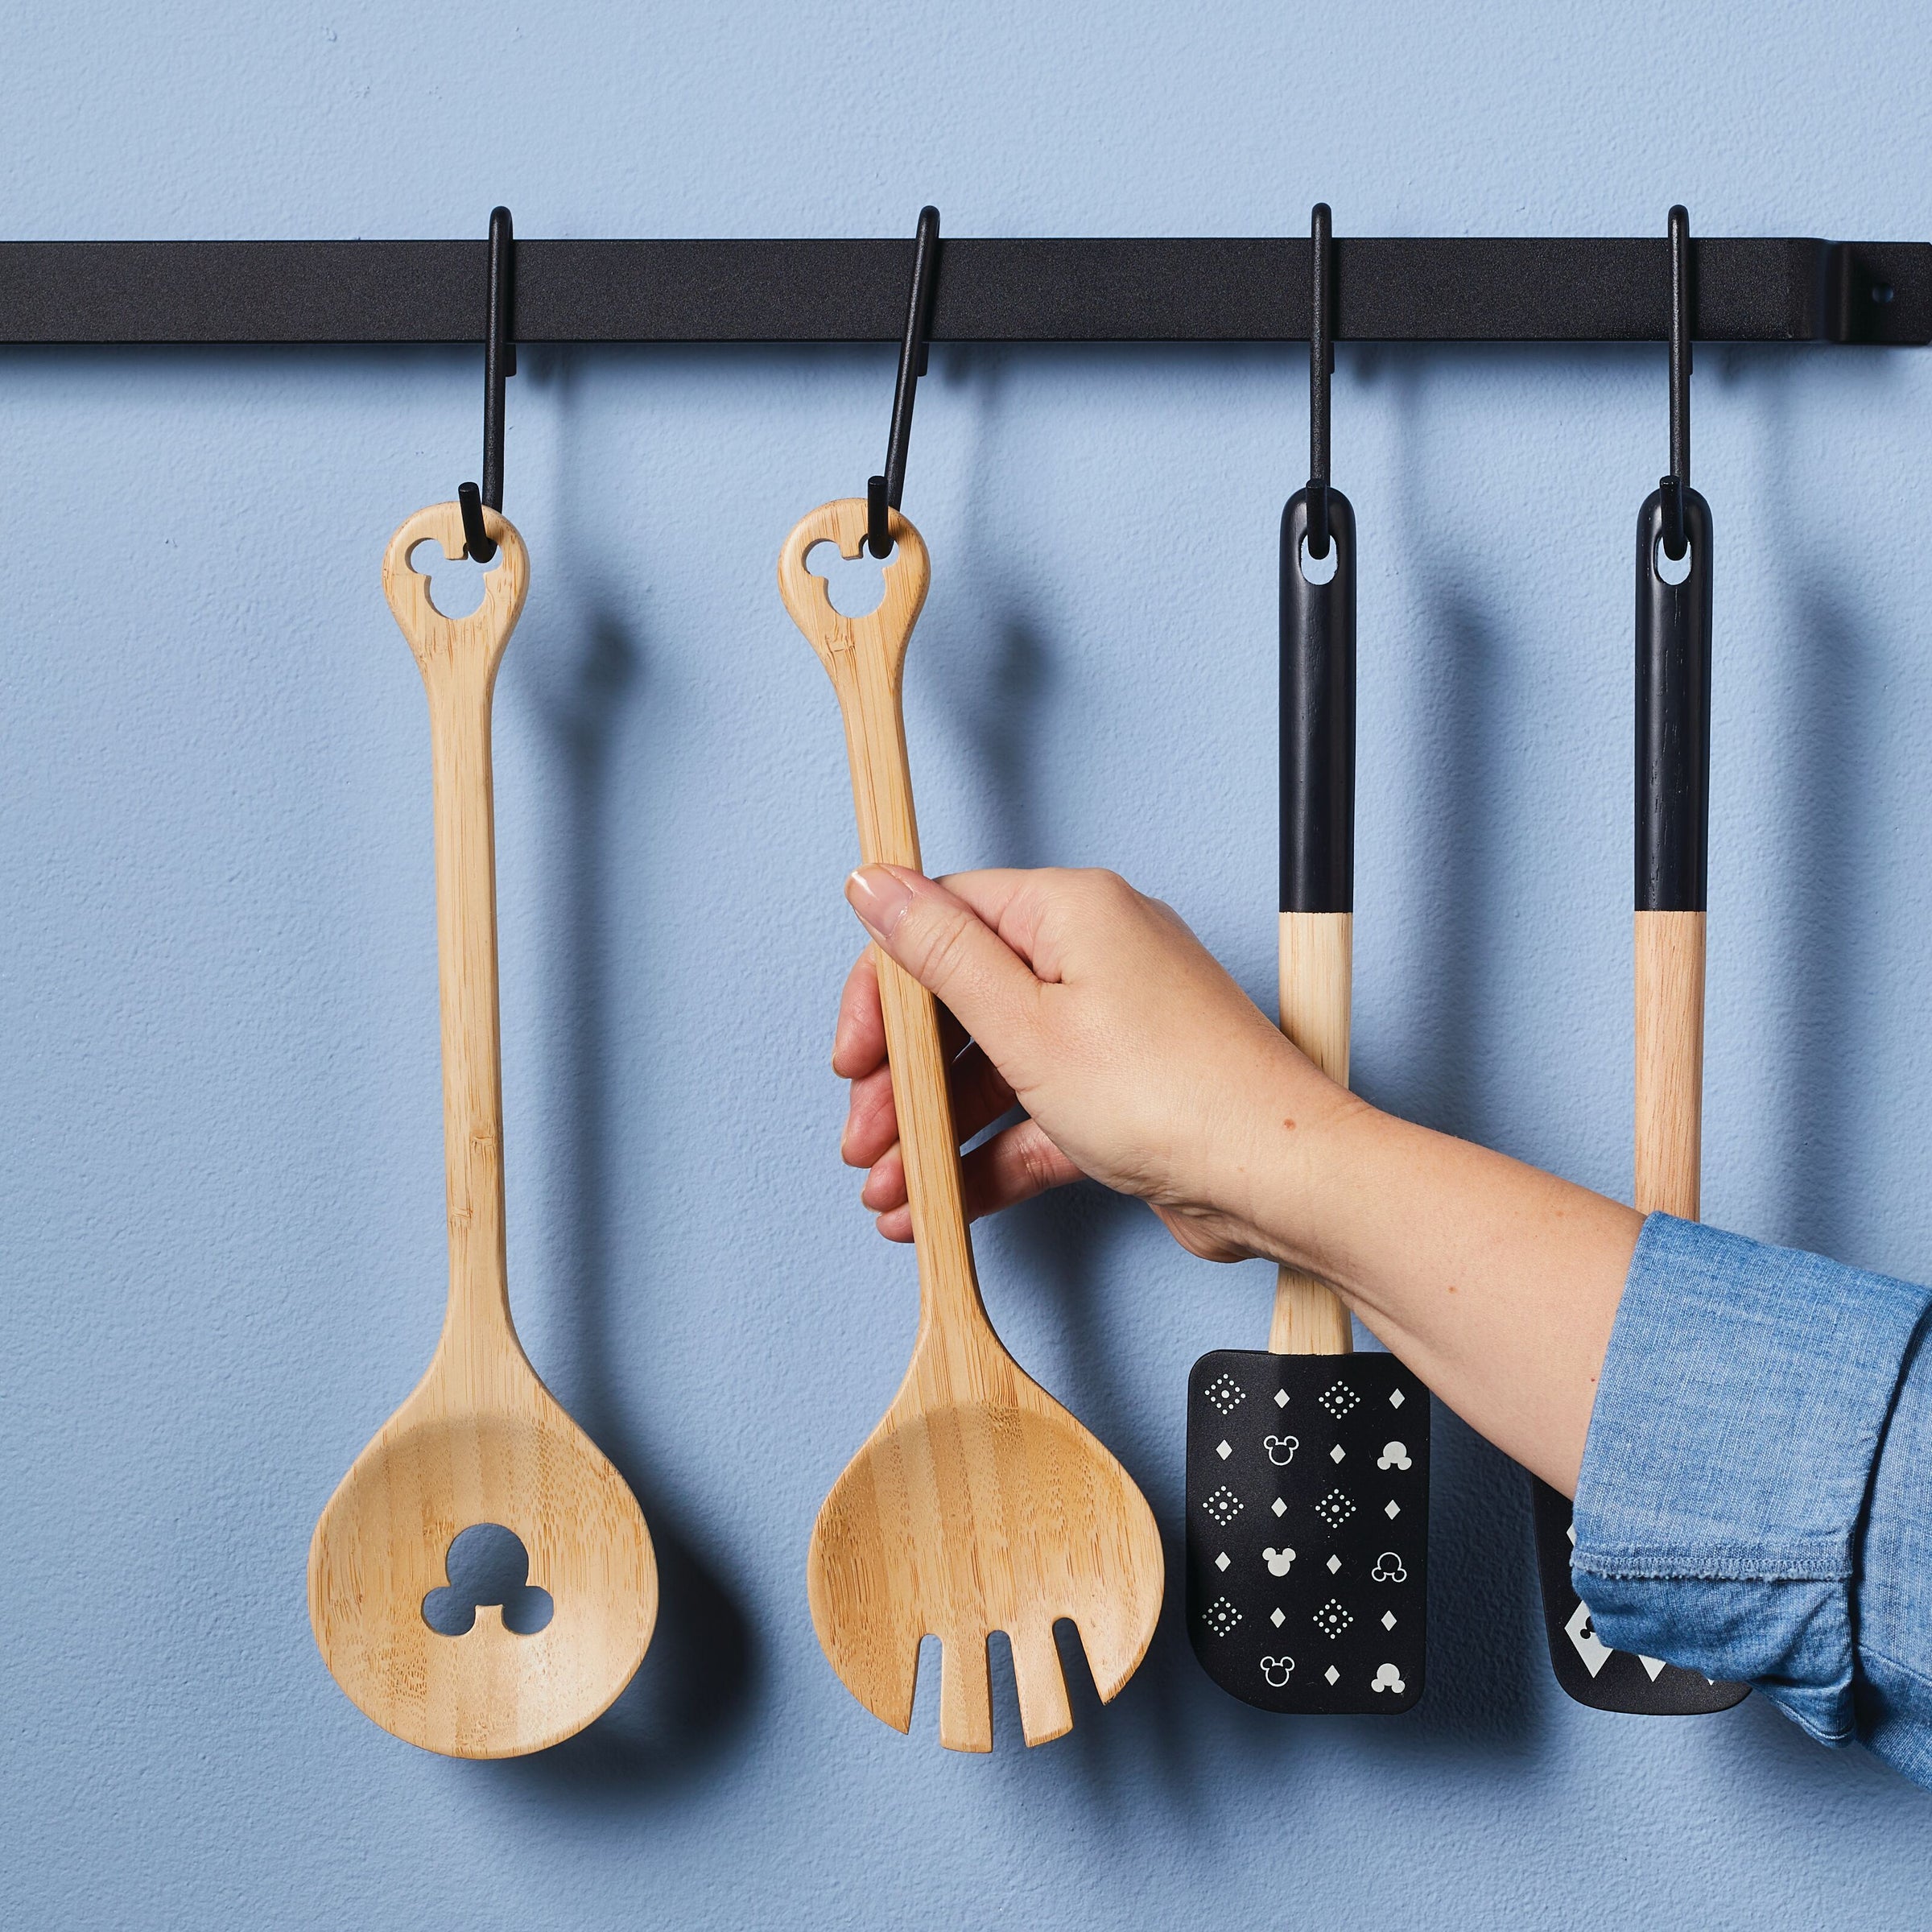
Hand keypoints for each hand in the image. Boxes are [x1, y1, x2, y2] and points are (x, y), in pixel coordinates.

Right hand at [832, 865, 1353, 1261]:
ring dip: (935, 1132)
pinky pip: (1036, 1116)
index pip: (943, 922)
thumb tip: (874, 883)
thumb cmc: (1173, 1093)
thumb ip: (938, 955)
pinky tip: (941, 1203)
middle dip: (904, 1081)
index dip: (883, 992)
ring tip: (891, 1193)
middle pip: (963, 1004)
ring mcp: (1112, 1028)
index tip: (852, 1056)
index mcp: (1070, 912)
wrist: (1280, 1180)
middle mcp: (1093, 958)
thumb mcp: (1024, 1024)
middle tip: (865, 1138)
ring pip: (995, 1070)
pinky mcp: (1124, 1094)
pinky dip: (988, 1157)